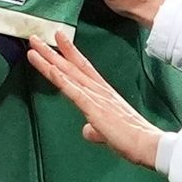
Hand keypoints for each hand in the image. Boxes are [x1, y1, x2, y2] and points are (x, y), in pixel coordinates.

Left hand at [26, 34, 162, 168]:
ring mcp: (96, 97)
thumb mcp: (108, 132)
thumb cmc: (133, 138)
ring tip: (34, 47)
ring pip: (68, 74)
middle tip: (36, 38)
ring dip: (49, 60)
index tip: (59, 39)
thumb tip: (87, 130)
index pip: (83, 68)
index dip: (70, 52)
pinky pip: (73, 91)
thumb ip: (95, 129)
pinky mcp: (94, 108)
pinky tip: (50, 68)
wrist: (147, 144)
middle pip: (71, 66)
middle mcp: (99, 90)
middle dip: (52, 52)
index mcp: (103, 93)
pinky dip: (61, 78)